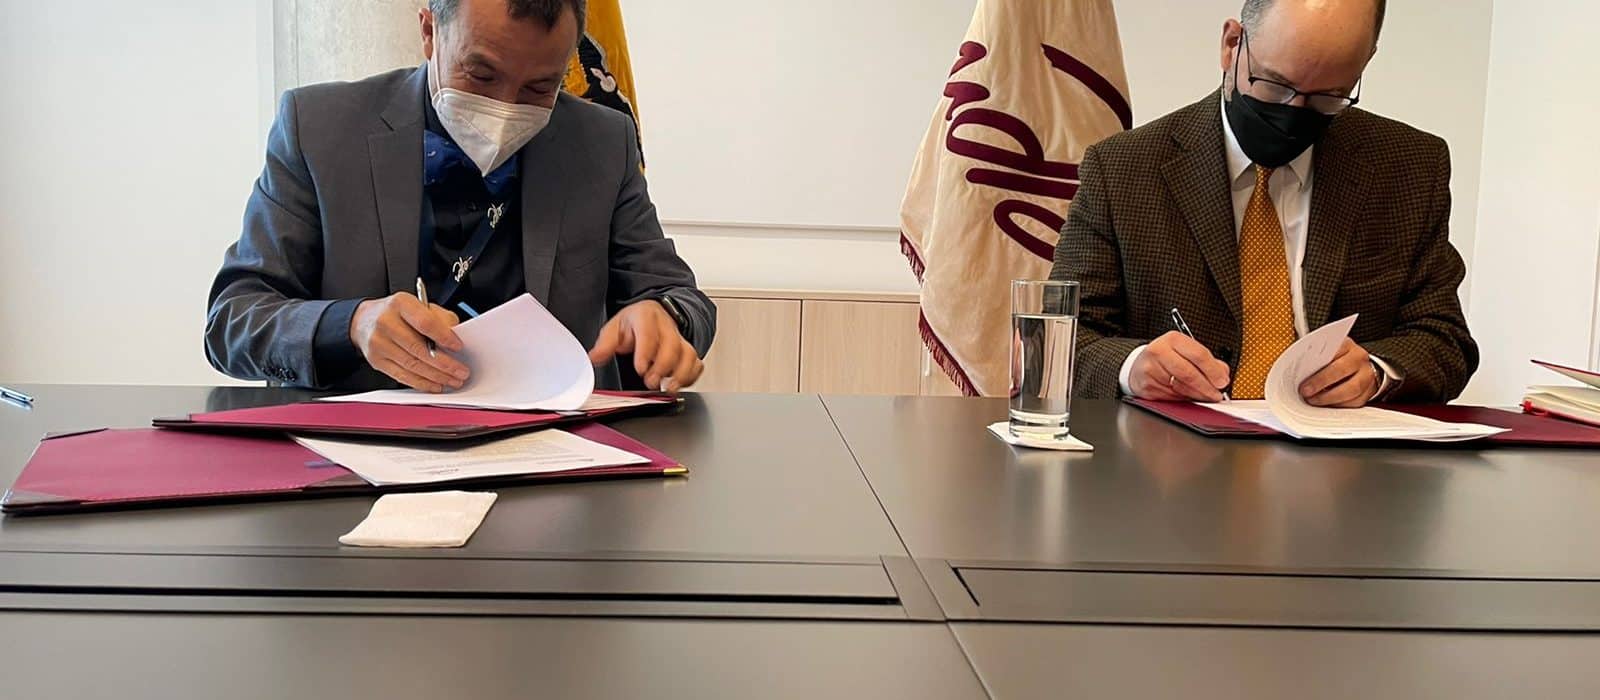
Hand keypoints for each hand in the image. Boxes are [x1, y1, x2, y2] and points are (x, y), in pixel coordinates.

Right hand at [350, 293, 468, 392]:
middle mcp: (386, 322)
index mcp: (400, 304)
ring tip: (453, 380)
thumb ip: (441, 318)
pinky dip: (422, 383)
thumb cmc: (399, 313)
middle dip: (444, 364)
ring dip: (436, 377)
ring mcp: (379, 343)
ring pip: (411, 365)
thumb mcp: (420, 305)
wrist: (365, 320)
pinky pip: (402, 376)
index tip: (458, 347)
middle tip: (461, 372)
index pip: (424, 322)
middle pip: (418, 347)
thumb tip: (456, 337)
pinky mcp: (376, 360)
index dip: (443, 336)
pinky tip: (435, 385)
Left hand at [588, 300, 702, 392]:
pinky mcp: (687, 351)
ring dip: (680, 374)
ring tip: (669, 388)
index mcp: (646, 317)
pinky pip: (696, 363)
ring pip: (688, 355)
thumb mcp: (615, 327)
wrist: (653, 315)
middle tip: (650, 382)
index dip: (646, 352)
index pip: (649, 334)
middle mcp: (666, 327)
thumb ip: (605, 344)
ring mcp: (679, 339)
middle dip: (663, 367)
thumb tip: (595, 358)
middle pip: (672, 345)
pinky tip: (679, 384)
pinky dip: (691, 376)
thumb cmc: (635, 323)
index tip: (640, 369)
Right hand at [1129, 331, 1230, 401]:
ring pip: (1181, 388)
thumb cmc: (1166, 358)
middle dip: (1207, 386)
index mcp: (1172, 339)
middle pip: (1189, 373)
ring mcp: (1151, 370)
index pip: (1198, 354)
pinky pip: (1172, 397)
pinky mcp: (1147, 387)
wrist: (1138, 367)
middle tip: (1217, 394)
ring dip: (1198, 395)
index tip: (1223, 381)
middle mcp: (1159, 352)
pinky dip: (1184, 399)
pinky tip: (1189, 397)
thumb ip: (1207, 361)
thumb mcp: (1185, 351)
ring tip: (1207, 397)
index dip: (1213, 370)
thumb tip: (1222, 374)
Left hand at [1299, 339, 1378, 407]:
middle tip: (1306, 392)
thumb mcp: (1326, 353)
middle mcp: (1359, 358)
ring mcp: (1366, 375)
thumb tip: (1296, 372)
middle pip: (1341, 370)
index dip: (1317, 365)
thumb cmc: (1336, 360)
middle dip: (1321, 382)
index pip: (1332, 351)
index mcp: (1346, 345)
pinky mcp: (1369, 391)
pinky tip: (1326, 405)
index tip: (1302, 377)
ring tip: (1313, 400)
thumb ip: (1314, 359)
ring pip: (1351, 389)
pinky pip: (1355, 401)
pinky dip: (1338, 405)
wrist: (1359, 367)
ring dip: (1329, 398)